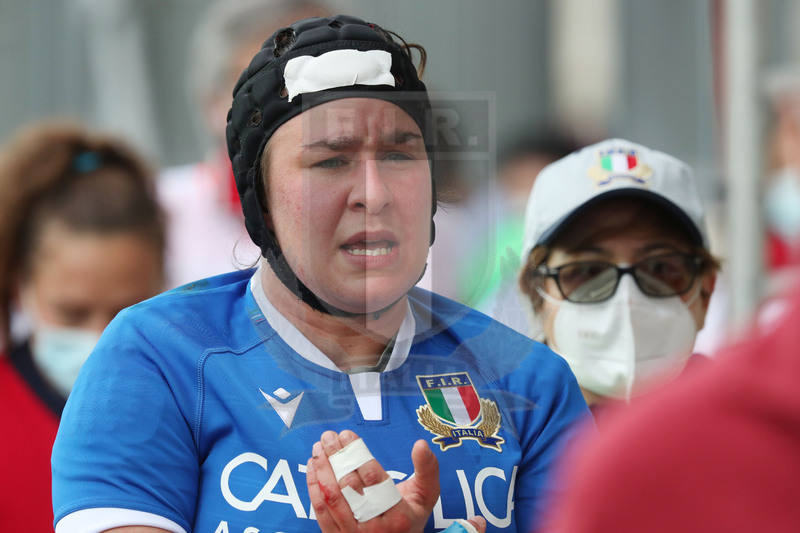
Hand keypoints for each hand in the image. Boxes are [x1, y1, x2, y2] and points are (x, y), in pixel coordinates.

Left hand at [306, 430, 484, 531]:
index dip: (357, 454)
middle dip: (336, 458)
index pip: (374, 479)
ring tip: (319, 448)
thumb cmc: (410, 516)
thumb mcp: (426, 495)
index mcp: (398, 516)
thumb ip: (427, 469)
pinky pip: (320, 511)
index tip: (347, 434)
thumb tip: (421, 444)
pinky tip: (313, 467)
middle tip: (329, 436)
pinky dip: (313, 486)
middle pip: (349, 487)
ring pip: (331, 499)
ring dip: (322, 470)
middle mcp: (374, 529)